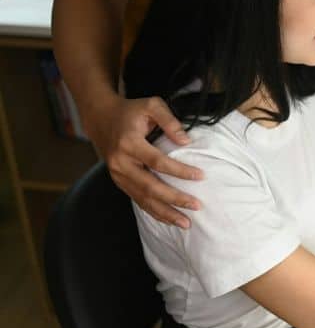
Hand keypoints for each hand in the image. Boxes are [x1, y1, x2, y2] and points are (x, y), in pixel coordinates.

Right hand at [87, 96, 203, 227]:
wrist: (100, 118)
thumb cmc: (130, 110)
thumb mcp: (151, 105)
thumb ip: (170, 121)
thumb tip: (186, 141)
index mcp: (129, 143)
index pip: (157, 161)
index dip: (179, 170)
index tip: (200, 176)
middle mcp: (121, 162)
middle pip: (150, 186)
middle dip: (174, 199)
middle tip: (196, 206)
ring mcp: (117, 174)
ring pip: (142, 198)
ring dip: (164, 212)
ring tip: (185, 223)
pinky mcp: (119, 181)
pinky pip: (137, 199)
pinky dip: (153, 211)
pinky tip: (168, 219)